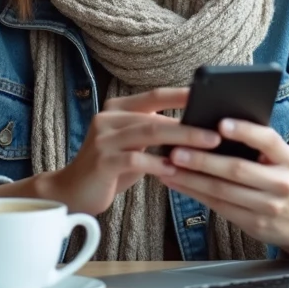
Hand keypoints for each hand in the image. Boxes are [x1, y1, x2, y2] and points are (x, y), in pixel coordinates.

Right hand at [43, 88, 221, 216]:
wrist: (72, 192)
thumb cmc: (111, 169)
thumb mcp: (133, 146)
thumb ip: (154, 134)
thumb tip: (195, 128)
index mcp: (116, 109)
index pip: (153, 96)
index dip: (180, 95)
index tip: (208, 95)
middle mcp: (107, 118)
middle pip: (154, 116)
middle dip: (188, 125)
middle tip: (216, 132)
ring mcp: (102, 139)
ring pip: (148, 133)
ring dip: (181, 140)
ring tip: (206, 147)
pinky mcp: (101, 161)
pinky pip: (136, 159)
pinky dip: (158, 164)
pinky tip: (176, 170)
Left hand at [156, 119, 288, 254]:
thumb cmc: (279, 180)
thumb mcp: (279, 161)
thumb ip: (257, 146)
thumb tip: (213, 127)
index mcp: (288, 159)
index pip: (268, 140)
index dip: (245, 131)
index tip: (220, 124)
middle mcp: (281, 182)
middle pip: (237, 169)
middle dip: (203, 160)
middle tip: (177, 151)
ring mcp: (268, 205)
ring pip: (223, 190)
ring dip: (191, 179)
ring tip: (169, 167)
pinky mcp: (254, 223)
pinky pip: (218, 206)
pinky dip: (194, 193)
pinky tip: (177, 183)